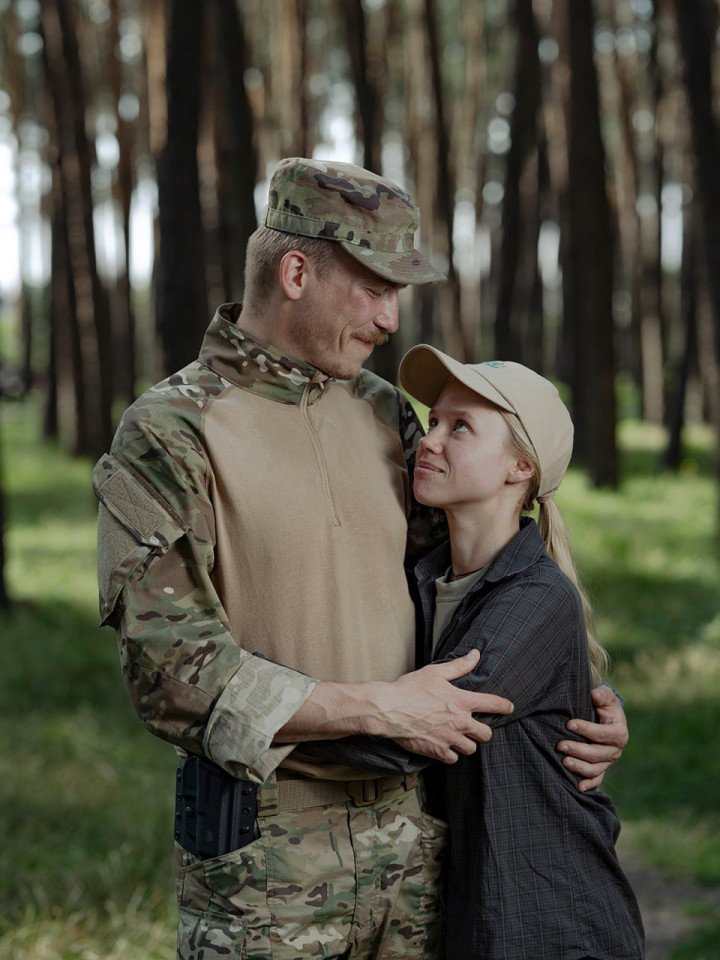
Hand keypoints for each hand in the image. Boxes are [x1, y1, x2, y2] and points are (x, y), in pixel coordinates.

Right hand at [374, 650, 513, 763]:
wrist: (389, 709)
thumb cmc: (410, 688)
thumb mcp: (435, 672)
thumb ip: (459, 666)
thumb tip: (476, 654)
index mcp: (462, 701)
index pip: (493, 704)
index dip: (504, 706)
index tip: (509, 707)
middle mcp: (460, 722)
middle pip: (486, 734)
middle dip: (483, 730)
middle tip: (475, 726)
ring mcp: (449, 739)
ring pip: (471, 749)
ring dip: (466, 743)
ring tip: (458, 736)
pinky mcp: (437, 751)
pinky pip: (453, 759)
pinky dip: (451, 754)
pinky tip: (445, 745)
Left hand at [557, 685, 627, 791]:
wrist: (606, 719)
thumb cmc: (603, 705)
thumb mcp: (605, 697)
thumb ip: (602, 694)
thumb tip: (594, 694)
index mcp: (619, 732)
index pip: (603, 734)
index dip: (586, 729)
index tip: (569, 723)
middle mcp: (615, 750)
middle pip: (597, 754)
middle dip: (578, 750)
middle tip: (560, 745)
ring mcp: (608, 761)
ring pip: (595, 769)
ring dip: (579, 767)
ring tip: (563, 761)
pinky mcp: (602, 768)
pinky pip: (596, 780)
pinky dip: (588, 785)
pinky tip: (577, 787)